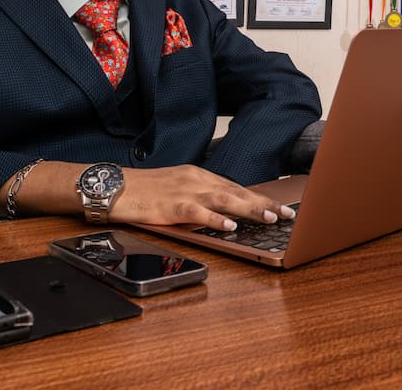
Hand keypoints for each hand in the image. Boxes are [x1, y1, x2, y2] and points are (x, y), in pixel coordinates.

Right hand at [110, 164, 294, 230]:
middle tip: (288, 214)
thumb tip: (223, 213)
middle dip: (264, 203)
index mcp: (198, 174)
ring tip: (270, 218)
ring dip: (250, 209)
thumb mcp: (176, 189)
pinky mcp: (171, 205)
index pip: (236, 186)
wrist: (113, 186)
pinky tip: (230, 227)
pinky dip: (216, 219)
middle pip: (237, 191)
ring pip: (225, 199)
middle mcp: (196, 178)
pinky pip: (198, 212)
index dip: (260, 197)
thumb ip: (199, 198)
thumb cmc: (143, 191)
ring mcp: (184, 190)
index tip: (281, 205)